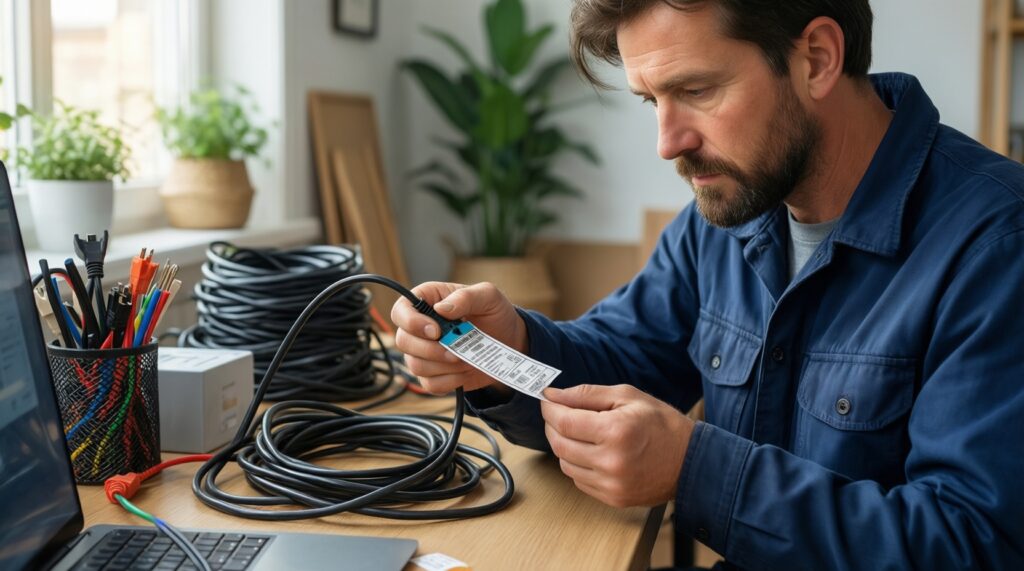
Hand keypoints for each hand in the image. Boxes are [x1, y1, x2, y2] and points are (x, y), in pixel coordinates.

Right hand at [391, 281, 526, 394]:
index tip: (436, 331)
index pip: (400, 311)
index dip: (411, 323)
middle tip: (455, 350)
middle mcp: (419, 327)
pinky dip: (449, 381)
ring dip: (443, 366)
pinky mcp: (433, 374)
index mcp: (427, 301)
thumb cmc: (495, 313)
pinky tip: (464, 371)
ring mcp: (423, 353)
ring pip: (415, 365)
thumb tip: (442, 308)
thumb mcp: (488, 296)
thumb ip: (466, 297)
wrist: (509, 341)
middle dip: (430, 349)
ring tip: (465, 358)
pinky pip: (430, 384)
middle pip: (403, 341)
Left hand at [541, 384, 693, 507]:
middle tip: (558, 414)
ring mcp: (611, 484)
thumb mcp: (627, 396)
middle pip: (559, 444)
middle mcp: (610, 461)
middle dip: (552, 425)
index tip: (547, 400)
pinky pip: (579, 480)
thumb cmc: (662, 424)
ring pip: (565, 464)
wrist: (691, 461)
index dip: (549, 409)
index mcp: (615, 431)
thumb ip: (586, 394)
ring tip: (579, 432)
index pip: (564, 421)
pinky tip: (591, 451)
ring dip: (564, 446)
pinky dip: (577, 463)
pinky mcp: (612, 499)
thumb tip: (552, 395)